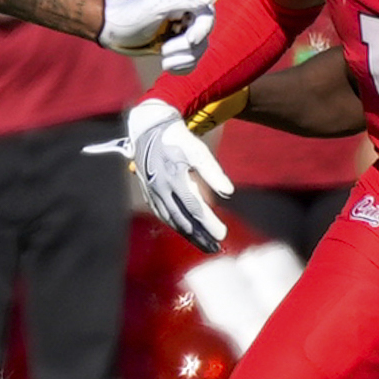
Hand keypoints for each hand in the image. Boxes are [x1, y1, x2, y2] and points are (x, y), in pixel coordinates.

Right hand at [92, 98, 231, 251]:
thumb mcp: (198, 150)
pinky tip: (186, 232)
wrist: (149, 129)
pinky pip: (163, 215)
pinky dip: (175, 226)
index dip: (208, 223)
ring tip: (204, 246)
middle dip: (200, 236)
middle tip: (216, 248)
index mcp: (173, 178)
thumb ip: (213, 172)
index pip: (194, 207)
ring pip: (171, 220)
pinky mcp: (149, 193)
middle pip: (182, 220)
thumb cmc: (178, 138)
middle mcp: (160, 189)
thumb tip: (229, 192)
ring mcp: (152, 193)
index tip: (222, 235)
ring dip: (188, 235)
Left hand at [100, 0, 214, 71]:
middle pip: (204, 36)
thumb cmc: (130, 15)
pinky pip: (190, 62)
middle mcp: (185, 15)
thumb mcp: (155, 6)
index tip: (189, 40)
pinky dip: (181, 67)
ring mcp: (181, 32)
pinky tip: (166, 67)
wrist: (111, 31)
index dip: (202, 29)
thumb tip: (207, 0)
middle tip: (164, 50)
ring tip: (163, 61)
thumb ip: (182, 1)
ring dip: (182, 59)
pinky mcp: (175, 47)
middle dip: (186, 47)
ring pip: (199, 51)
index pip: (207, 15)